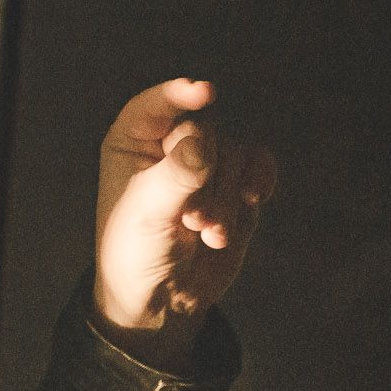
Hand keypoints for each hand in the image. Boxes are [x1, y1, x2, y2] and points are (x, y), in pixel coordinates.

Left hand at [93, 78, 277, 369]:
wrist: (162, 296)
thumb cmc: (136, 249)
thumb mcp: (148, 213)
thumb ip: (176, 176)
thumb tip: (204, 143)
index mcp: (131, 142)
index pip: (155, 104)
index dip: (179, 94)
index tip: (205, 93)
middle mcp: (168, 145)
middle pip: (206, 132)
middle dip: (206, 178)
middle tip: (192, 221)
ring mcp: (205, 165)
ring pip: (235, 152)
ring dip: (227, 196)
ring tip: (208, 234)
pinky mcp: (234, 186)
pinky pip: (258, 165)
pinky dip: (258, 182)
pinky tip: (253, 201)